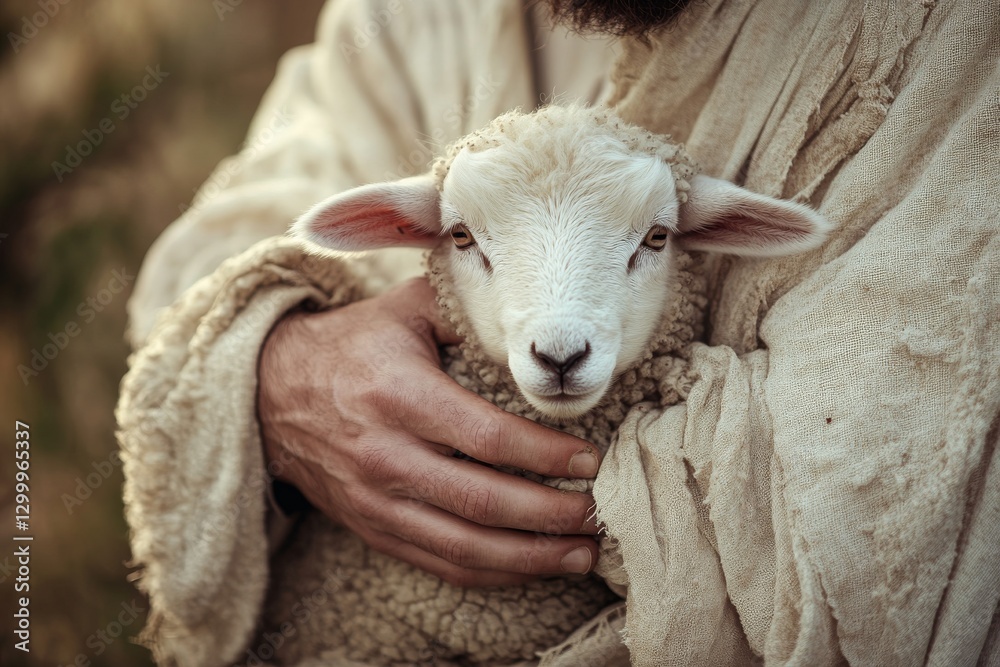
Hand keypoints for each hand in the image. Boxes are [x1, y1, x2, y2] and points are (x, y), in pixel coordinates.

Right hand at [258, 278, 601, 586]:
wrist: (272, 393)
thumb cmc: (354, 345)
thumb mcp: (405, 309)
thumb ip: (467, 311)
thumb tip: (536, 327)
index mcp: (400, 394)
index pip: (486, 436)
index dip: (544, 454)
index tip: (589, 460)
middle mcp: (386, 455)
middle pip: (481, 502)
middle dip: (550, 515)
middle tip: (598, 512)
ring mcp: (377, 501)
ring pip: (463, 547)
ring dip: (530, 558)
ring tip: (582, 553)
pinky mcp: (373, 528)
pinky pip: (438, 563)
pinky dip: (491, 573)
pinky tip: (531, 567)